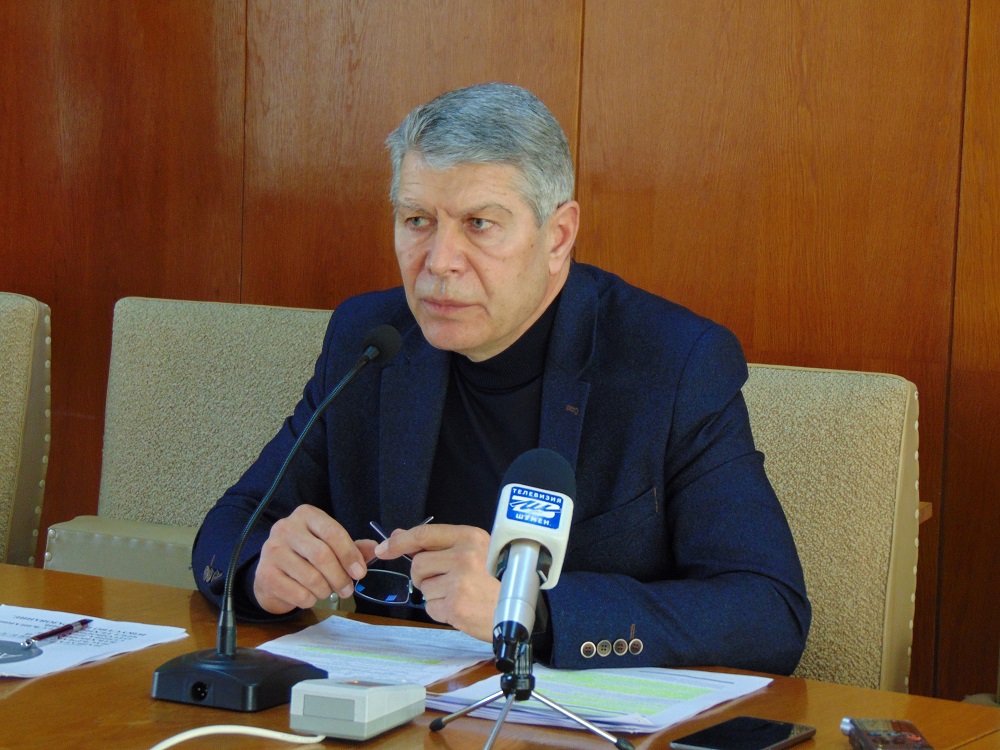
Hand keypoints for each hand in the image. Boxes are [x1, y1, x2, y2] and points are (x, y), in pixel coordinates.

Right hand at [253, 504, 376, 614]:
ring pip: (311, 577)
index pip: (332, 532)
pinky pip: (298, 593)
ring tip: (327, 592)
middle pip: (322, 555)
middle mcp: (286, 528)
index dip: (349, 554)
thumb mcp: (331, 546)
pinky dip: (310, 600)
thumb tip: (376, 549)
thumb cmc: (306, 556)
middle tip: (348, 590)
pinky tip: (310, 596)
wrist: (273, 574)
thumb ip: (353, 547)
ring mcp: (272, 550)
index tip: (360, 573)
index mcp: (306, 515)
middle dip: (340, 577)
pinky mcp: (265, 574)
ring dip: (326, 590)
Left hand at [374, 523, 498, 641]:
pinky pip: (431, 608)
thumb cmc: (500, 580)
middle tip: (444, 582)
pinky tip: (462, 608)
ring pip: (423, 588)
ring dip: (435, 595)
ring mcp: (459, 582)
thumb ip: (441, 544)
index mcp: (470, 537)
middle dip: (423, 577)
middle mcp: (464, 556)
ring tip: (461, 595)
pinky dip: (441, 611)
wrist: (523, 611)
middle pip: (418, 565)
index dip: (399, 541)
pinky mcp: (456, 606)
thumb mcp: (478, 551)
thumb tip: (398, 535)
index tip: (384, 548)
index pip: (424, 534)